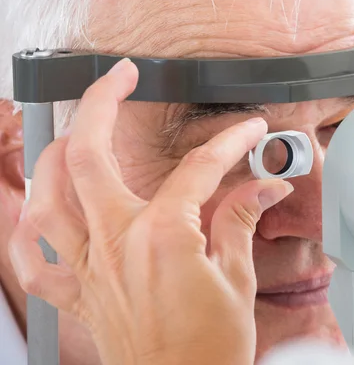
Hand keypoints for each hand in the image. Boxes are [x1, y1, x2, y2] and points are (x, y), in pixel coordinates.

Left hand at [8, 58, 293, 364]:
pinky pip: (34, 264)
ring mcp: (91, 268)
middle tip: (120, 77)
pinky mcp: (82, 295)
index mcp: (162, 237)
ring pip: (47, 199)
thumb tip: (265, 187)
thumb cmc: (210, 349)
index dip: (230, 143)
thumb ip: (243, 220)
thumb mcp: (238, 278)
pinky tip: (37, 215)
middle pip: (88, 156)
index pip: (200, 170)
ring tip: (74, 134)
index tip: (248, 132)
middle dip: (101, 103)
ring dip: (53, 157)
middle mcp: (116, 244)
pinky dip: (27, 235)